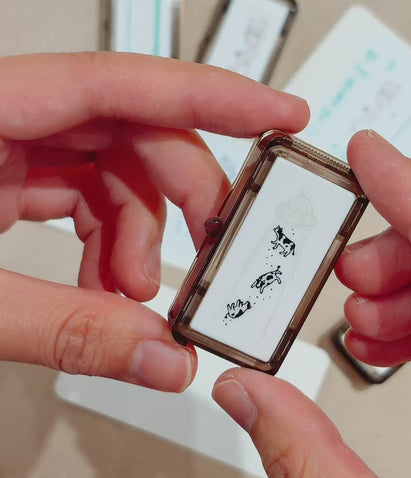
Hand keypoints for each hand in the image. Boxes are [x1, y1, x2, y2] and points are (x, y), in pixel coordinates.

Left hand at [0, 52, 308, 390]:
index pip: (125, 84)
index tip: (280, 113)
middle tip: (209, 254)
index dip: (216, 96)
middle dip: (185, 197)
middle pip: (135, 132)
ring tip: (138, 295)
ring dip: (144, 238)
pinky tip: (107, 289)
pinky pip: (86, 202)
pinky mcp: (6, 180)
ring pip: (116, 174)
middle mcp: (3, 117)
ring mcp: (7, 148)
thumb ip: (65, 329)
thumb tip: (161, 357)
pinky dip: (111, 248)